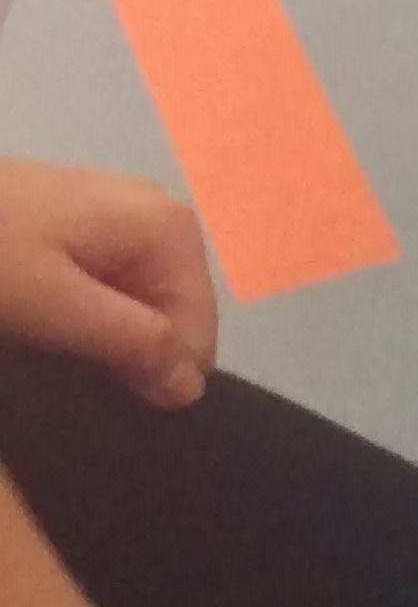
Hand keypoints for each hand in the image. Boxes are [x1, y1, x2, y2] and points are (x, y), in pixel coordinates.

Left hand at [0, 165, 216, 409]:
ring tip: (38, 341)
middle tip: (53, 359)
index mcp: (169, 230)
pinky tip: (33, 316)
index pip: (196, 340)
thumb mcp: (50, 302)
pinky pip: (102, 289)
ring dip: (91, 338)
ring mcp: (121, 218)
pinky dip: (72, 315)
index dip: (148, 382)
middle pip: (170, 321)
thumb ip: (128, 342)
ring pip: (134, 309)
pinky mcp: (81, 224)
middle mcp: (160, 216)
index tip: (83, 388)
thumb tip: (192, 390)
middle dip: (119, 354)